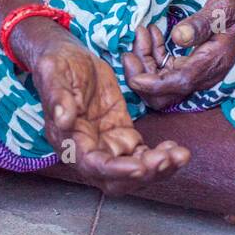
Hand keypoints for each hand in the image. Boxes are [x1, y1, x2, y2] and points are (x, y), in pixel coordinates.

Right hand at [30, 37, 190, 194]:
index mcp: (68, 140)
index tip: (139, 166)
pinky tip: (177, 149)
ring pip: (134, 170)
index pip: (93, 165)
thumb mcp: (53, 72)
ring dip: (158, 168)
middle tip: (166, 159)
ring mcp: (107, 143)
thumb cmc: (57, 63)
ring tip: (181, 155)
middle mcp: (88, 150)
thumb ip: (57, 96)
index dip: (116, 170)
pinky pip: (143, 154)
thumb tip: (62, 119)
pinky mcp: (122, 134)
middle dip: (143, 174)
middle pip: (116, 179)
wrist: (68, 55)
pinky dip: (161, 156)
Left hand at [123, 0, 234, 111]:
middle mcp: (204, 76)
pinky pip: (167, 72)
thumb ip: (200, 23)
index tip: (131, 71)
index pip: (177, 84)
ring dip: (146, 62)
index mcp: (212, 63)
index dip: (151, 83)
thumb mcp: (223, 9)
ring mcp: (198, 75)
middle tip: (130, 47)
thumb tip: (177, 37)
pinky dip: (154, 57)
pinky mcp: (193, 69)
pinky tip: (152, 35)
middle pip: (164, 93)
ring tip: (143, 32)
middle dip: (142, 74)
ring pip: (162, 83)